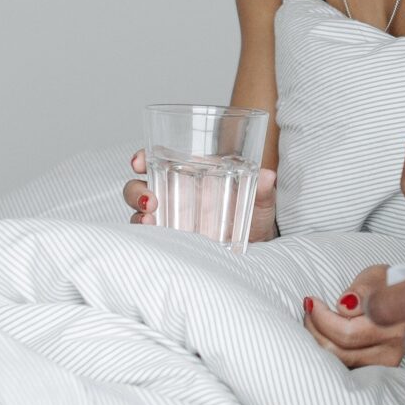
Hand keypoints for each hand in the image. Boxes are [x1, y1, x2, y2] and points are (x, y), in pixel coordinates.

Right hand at [125, 152, 278, 241]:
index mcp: (193, 173)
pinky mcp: (172, 239)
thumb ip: (264, 190)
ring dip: (138, 212)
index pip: (159, 158)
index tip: (139, 160)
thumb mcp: (261, 201)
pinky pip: (150, 235)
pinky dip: (146, 234)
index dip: (143, 156)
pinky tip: (154, 234)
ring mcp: (171, 217)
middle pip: (140, 185)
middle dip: (136, 189)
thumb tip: (268, 176)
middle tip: (150, 199)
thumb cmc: (255, 216)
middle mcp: (176, 193)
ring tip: (150, 219)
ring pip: (140, 210)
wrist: (258, 248)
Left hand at [302, 264, 403, 368]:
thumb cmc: (386, 286)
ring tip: (313, 319)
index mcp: (394, 325)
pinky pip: (345, 367)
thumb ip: (362, 290)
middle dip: (316, 329)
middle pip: (341, 350)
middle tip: (309, 308)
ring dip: (319, 340)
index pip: (348, 332)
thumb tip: (345, 305)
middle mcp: (392, 349)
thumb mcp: (376, 277)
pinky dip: (328, 351)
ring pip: (341, 362)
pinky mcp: (378, 370)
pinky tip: (323, 333)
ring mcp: (385, 364)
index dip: (322, 318)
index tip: (312, 301)